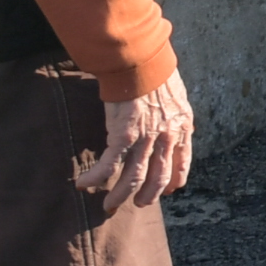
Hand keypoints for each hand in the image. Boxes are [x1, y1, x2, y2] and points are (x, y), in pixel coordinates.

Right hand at [74, 72, 195, 209]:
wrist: (141, 60)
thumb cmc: (156, 73)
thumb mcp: (178, 98)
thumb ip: (177, 117)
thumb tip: (180, 127)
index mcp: (181, 128)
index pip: (181, 164)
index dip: (172, 182)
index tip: (165, 192)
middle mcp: (167, 138)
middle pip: (157, 178)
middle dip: (145, 196)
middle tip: (135, 204)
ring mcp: (146, 138)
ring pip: (133, 178)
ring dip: (119, 195)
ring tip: (109, 205)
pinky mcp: (123, 134)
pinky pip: (109, 164)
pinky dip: (95, 177)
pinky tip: (84, 184)